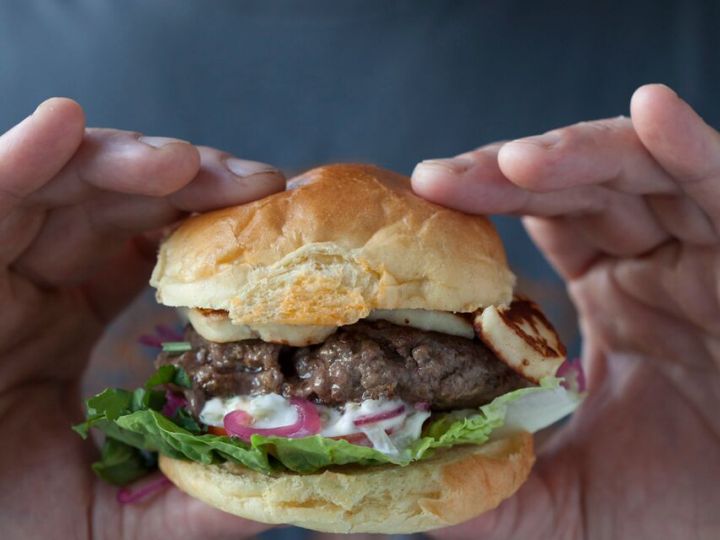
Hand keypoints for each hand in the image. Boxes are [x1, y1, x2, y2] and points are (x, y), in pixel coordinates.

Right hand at [0, 98, 285, 538]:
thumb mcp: (110, 524)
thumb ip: (193, 500)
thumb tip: (288, 482)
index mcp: (59, 328)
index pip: (138, 253)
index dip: (201, 229)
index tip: (264, 221)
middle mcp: (23, 287)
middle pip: (109, 205)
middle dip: (183, 182)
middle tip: (253, 182)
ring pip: (57, 186)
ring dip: (123, 161)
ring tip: (186, 163)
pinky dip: (20, 157)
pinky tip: (63, 124)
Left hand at [412, 84, 719, 538]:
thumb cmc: (686, 511)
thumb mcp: (572, 504)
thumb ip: (495, 492)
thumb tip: (402, 493)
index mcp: (615, 296)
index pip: (543, 222)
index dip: (485, 202)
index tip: (423, 198)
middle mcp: (658, 262)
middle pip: (578, 186)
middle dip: (506, 173)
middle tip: (438, 178)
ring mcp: (707, 252)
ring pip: (640, 172)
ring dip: (576, 156)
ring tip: (514, 163)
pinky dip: (689, 146)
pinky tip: (653, 110)